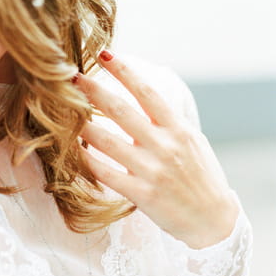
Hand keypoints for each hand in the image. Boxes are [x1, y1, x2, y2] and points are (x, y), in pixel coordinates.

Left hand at [74, 53, 238, 248]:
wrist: (213, 221)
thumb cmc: (200, 176)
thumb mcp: (192, 141)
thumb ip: (168, 120)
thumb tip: (145, 93)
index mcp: (178, 129)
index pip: (147, 92)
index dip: (124, 71)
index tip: (104, 54)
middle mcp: (165, 146)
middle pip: (122, 111)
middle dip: (94, 91)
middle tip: (72, 76)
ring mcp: (152, 170)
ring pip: (107, 142)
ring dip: (82, 124)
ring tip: (62, 111)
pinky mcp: (141, 194)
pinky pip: (106, 173)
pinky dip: (86, 160)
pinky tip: (70, 150)